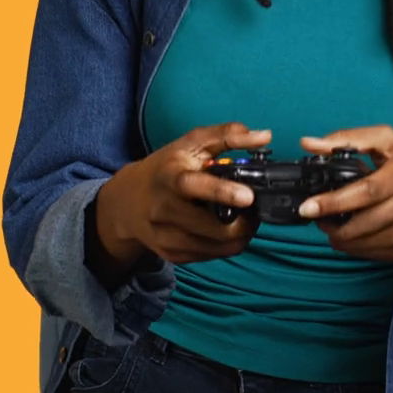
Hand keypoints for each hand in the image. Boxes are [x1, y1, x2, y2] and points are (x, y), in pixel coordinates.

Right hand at [96, 122, 270, 265]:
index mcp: (170, 177)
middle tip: (256, 210)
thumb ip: (227, 136)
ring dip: (240, 236)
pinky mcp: (171, 254)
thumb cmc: (166, 167)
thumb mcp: (192, 143)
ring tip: (246, 219)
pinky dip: (226, 245)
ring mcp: (165, 236)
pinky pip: (211, 256)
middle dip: (244, 223)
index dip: (222, 193)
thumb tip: (264, 136)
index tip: (248, 196)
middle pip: (212, 228)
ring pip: (217, 247)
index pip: (193, 186)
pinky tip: (227, 229)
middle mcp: (163, 209)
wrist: (128, 201)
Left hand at [296, 126, 392, 261]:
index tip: (308, 207)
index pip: (365, 191)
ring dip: (337, 236)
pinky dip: (353, 245)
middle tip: (314, 216)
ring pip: (360, 243)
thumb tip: (309, 143)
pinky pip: (367, 253)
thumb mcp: (389, 142)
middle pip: (359, 222)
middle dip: (329, 224)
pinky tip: (351, 232)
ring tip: (330, 223)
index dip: (333, 201)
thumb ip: (348, 139)